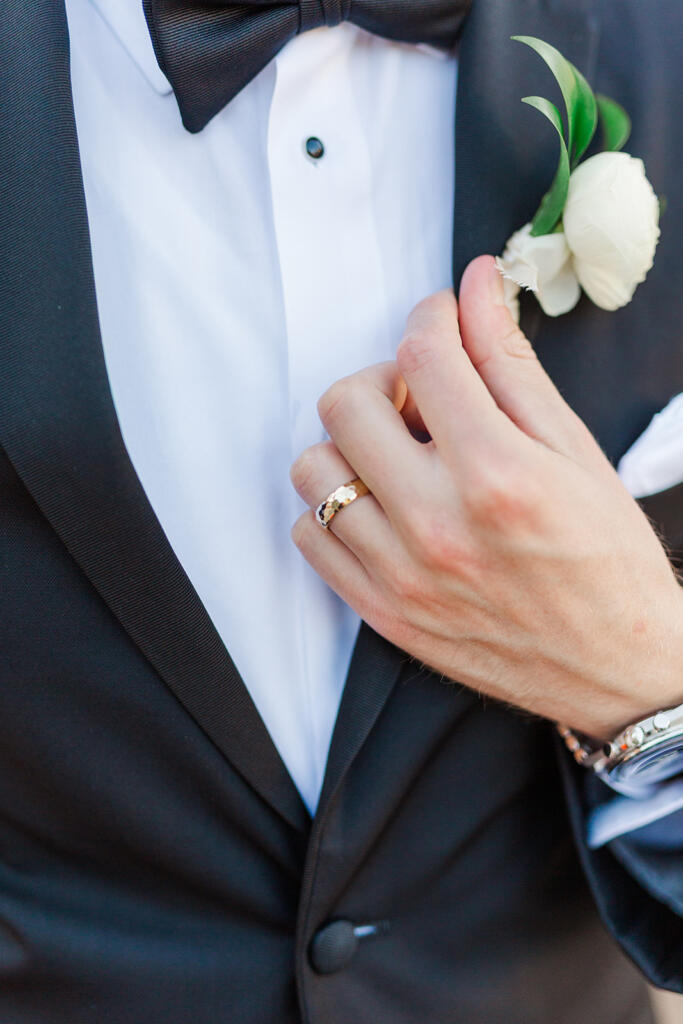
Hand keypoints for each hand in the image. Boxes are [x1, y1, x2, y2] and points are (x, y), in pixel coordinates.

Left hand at [290, 256, 682, 737]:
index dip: (430, 318)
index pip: (422, 355)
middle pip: (344, 404)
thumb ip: (512, 363)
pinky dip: (334, 506)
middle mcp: (436, 525)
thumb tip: (477, 284)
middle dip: (382, 379)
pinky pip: (309, 536)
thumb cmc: (608, 559)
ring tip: (399, 454)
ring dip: (349, 444)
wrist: (616, 669)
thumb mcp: (575, 449)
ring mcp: (400, 575)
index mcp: (497, 474)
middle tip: (421, 397)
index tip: (443, 321)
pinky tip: (381, 503)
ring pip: (314, 469)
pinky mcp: (380, 612)